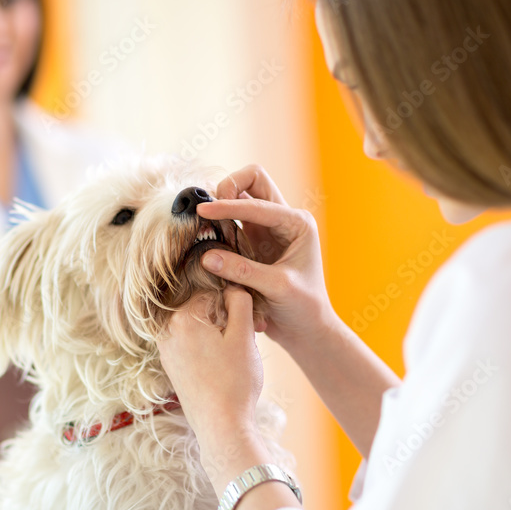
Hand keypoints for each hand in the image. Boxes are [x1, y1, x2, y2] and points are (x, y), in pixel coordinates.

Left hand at [156, 286, 263, 449]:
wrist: (221, 426)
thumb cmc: (235, 382)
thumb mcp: (245, 336)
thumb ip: (239, 302)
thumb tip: (232, 287)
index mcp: (184, 317)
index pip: (214, 293)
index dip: (235, 305)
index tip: (249, 324)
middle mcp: (168, 331)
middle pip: (202, 309)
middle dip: (224, 319)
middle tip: (246, 338)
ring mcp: (166, 349)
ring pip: (197, 327)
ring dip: (216, 333)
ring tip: (234, 354)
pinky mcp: (170, 366)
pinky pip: (190, 343)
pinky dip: (206, 347)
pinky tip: (221, 365)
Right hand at [198, 165, 335, 352]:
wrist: (307, 329)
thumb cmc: (303, 308)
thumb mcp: (276, 288)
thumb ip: (243, 270)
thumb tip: (206, 256)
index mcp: (297, 223)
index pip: (257, 202)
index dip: (228, 206)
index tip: (203, 211)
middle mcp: (283, 220)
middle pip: (252, 180)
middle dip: (229, 187)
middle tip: (209, 210)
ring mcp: (266, 229)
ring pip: (240, 196)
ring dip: (221, 204)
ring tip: (203, 222)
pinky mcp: (252, 242)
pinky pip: (231, 220)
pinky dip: (218, 222)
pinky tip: (206, 235)